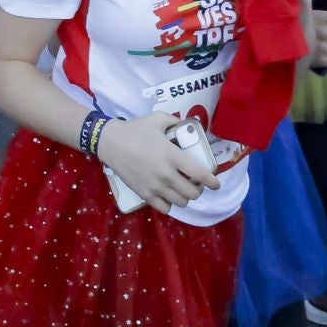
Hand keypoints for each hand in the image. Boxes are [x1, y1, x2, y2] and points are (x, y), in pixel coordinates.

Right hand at [96, 112, 219, 211]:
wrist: (110, 142)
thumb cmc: (135, 130)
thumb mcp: (158, 119)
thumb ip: (175, 121)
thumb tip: (186, 125)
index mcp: (173, 155)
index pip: (200, 174)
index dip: (212, 181)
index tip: (216, 184)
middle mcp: (167, 174)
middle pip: (192, 193)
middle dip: (198, 190)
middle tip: (195, 184)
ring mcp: (155, 186)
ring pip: (180, 202)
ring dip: (185, 197)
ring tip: (182, 190)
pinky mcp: (144, 194)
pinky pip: (164, 208)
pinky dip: (170, 204)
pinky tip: (168, 196)